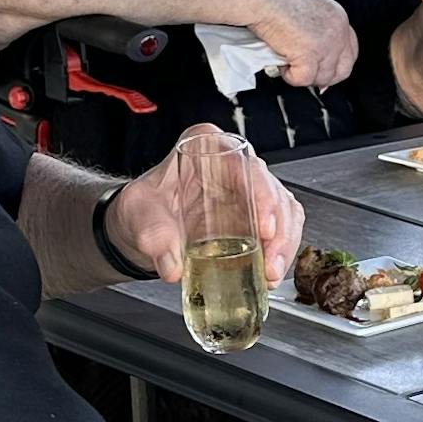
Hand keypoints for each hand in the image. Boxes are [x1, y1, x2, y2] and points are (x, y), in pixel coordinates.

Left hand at [102, 140, 304, 279]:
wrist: (139, 228)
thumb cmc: (143, 209)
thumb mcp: (139, 216)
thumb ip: (152, 237)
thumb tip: (172, 267)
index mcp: (207, 147)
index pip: (244, 164)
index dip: (262, 193)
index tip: (264, 227)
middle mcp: (234, 164)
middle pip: (271, 190)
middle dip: (279, 229)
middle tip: (269, 262)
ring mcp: (248, 190)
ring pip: (284, 210)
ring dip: (284, 245)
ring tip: (271, 274)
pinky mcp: (256, 215)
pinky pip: (281, 229)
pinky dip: (281, 252)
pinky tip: (271, 272)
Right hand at [250, 0, 359, 89]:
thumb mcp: (306, 11)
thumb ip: (315, 31)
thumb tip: (313, 58)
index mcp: (338, 17)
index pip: (350, 50)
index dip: (336, 65)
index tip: (325, 72)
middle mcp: (337, 31)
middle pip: (344, 70)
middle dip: (324, 77)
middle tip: (305, 74)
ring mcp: (327, 44)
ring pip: (322, 78)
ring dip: (302, 74)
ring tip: (285, 60)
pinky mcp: (310, 55)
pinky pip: (303, 79)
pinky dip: (290, 76)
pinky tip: (280, 62)